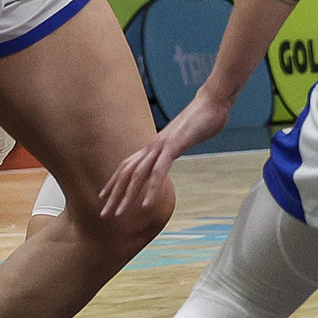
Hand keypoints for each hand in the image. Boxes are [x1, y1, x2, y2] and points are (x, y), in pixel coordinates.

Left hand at [100, 88, 233, 220]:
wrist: (213, 101)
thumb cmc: (202, 119)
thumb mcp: (184, 137)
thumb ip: (175, 146)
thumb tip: (174, 151)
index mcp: (153, 145)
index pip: (126, 166)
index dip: (113, 182)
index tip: (104, 198)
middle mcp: (152, 145)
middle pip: (126, 173)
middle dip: (114, 196)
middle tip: (104, 215)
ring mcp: (162, 145)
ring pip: (138, 175)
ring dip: (127, 196)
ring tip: (120, 214)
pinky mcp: (174, 146)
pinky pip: (159, 171)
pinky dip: (151, 189)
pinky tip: (147, 205)